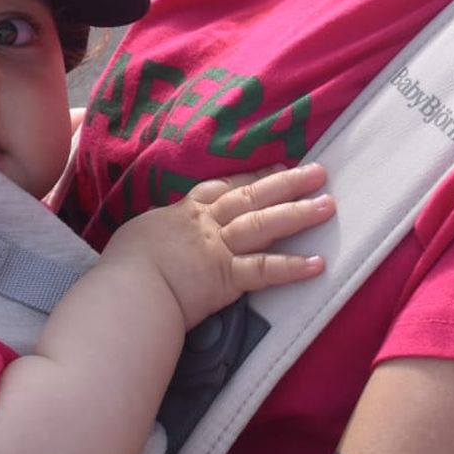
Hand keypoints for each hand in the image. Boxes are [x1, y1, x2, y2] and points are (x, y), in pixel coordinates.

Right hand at [105, 163, 332, 330]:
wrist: (129, 286)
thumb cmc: (125, 262)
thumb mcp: (141, 233)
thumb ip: (161, 230)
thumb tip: (162, 234)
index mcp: (186, 211)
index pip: (226, 188)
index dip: (255, 176)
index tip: (279, 167)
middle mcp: (208, 224)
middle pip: (253, 197)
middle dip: (288, 183)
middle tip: (319, 172)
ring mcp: (220, 248)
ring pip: (265, 224)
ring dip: (298, 214)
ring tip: (328, 205)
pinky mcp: (227, 278)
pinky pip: (265, 270)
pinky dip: (292, 267)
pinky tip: (317, 263)